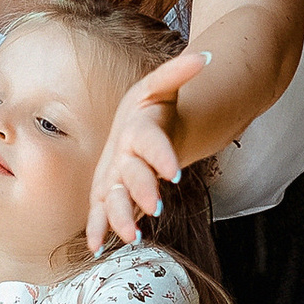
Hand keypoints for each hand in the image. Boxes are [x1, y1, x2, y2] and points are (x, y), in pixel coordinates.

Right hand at [84, 46, 207, 252]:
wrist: (134, 128)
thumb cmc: (151, 111)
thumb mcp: (163, 87)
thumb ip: (180, 71)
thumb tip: (206, 57)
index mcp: (135, 128)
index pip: (147, 140)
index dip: (160, 155)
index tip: (175, 172)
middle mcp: (120, 154)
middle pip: (129, 173)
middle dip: (141, 190)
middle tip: (158, 206)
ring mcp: (111, 177)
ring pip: (111, 198)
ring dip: (119, 216)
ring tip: (132, 235)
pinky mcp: (107, 196)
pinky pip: (99, 214)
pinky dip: (98, 229)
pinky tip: (97, 247)